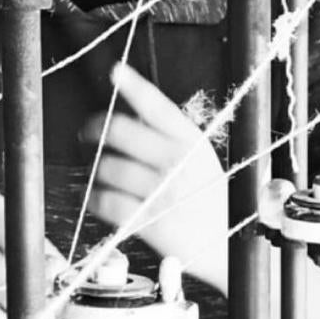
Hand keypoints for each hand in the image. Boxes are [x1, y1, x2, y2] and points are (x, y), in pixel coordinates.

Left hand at [81, 64, 227, 291]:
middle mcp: (178, 162)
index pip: (158, 106)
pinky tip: (95, 197)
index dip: (134, 85)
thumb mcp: (201, 160)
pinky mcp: (151, 222)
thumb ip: (170, 139)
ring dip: (96, 168)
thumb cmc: (212, 199)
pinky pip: (108, 202)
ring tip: (96, 171)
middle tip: (87, 132)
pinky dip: (95, 198)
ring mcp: (164, 193)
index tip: (116, 71)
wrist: (232, 248)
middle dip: (96, 128)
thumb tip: (132, 115)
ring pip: (109, 167)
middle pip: (121, 132)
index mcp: (192, 142)